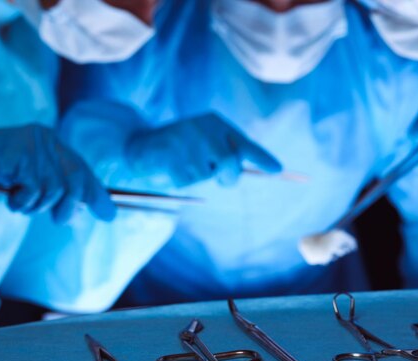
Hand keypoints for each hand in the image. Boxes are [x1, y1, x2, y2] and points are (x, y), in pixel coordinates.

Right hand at [0, 124, 115, 222]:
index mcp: (51, 142)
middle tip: (59, 220)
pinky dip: (21, 202)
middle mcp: (47, 138)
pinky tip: (8, 197)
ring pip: (54, 189)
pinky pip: (34, 189)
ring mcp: (34, 143)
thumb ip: (56, 192)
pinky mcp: (21, 151)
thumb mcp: (29, 183)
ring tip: (19, 202)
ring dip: (36, 206)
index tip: (108, 214)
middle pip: (76, 179)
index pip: (82, 169)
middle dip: (71, 206)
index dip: (96, 193)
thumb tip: (88, 211)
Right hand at [126, 112, 281, 186]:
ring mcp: (186, 143)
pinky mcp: (172, 159)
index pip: (244, 143)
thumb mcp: (206, 140)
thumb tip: (256, 170)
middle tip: (222, 179)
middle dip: (230, 177)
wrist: (138, 144)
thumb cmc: (180, 146)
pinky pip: (188, 181)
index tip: (278, 170)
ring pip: (208, 174)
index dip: (262, 158)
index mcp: (214, 122)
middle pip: (230, 164)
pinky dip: (182, 180)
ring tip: (184, 163)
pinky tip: (171, 168)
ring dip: (200, 176)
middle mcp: (202, 129)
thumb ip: (228, 151)